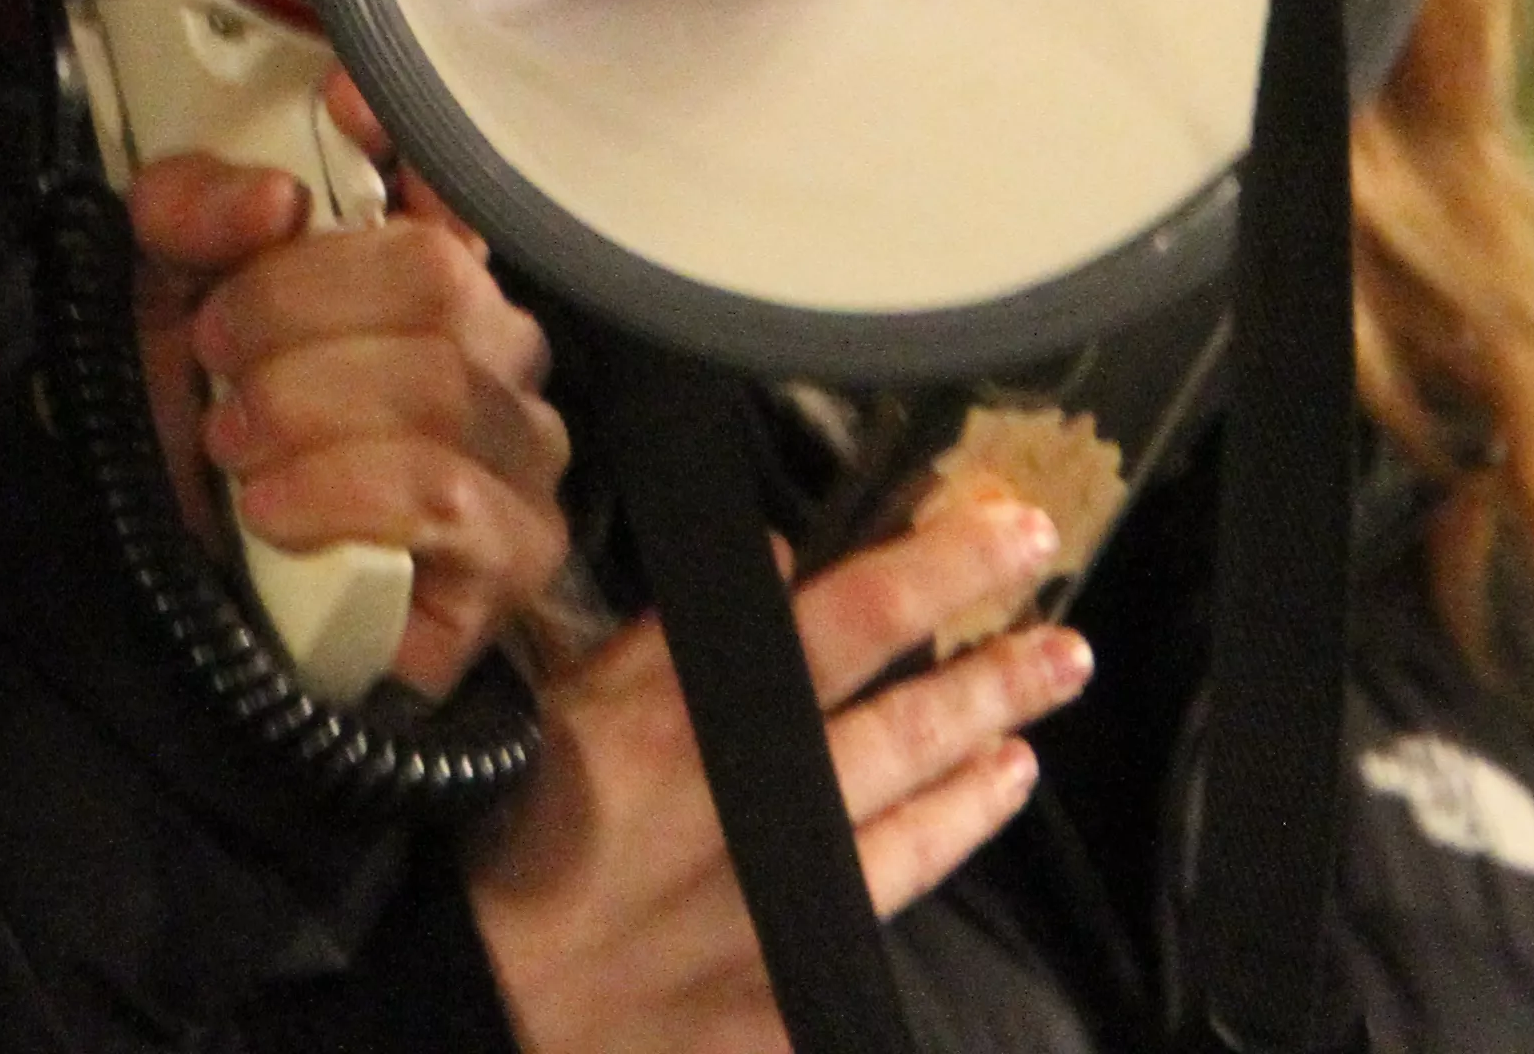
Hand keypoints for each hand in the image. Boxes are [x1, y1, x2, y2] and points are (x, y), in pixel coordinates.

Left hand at [132, 133, 572, 699]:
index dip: (406, 136)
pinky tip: (274, 509)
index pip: (453, 177)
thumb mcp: (156, 309)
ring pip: (441, 387)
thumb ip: (187, 219)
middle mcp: (493, 352)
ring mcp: (518, 455)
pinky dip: (338, 491)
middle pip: (436, 276)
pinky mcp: (514, 557)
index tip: (336, 109)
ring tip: (232, 444)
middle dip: (298, 307)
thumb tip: (274, 194)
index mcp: (421, 274)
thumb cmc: (197, 446)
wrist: (188, 614)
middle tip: (217, 357)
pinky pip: (443, 496)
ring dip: (308, 405)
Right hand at [463, 493, 1092, 1053]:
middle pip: (914, 726)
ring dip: (980, 777)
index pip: (854, 619)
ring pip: (919, 834)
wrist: (465, 1000)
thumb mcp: (564, 709)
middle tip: (1068, 646)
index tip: (1016, 531)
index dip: (946, 568)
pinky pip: (879, 934)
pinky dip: (922, 872)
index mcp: (696, 722)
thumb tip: (774, 562)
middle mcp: (761, 812)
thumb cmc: (498, 838)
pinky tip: (952, 837)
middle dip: (1000, 677)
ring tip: (1022, 745)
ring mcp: (786, 915)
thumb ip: (671, 636)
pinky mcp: (794, 1002)